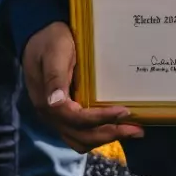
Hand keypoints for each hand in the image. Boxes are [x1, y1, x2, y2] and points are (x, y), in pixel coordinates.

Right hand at [23, 21, 143, 151]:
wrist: (39, 34)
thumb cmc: (50, 41)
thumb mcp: (54, 54)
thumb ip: (55, 78)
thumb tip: (55, 102)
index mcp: (48, 102)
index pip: (77, 120)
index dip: (101, 119)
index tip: (124, 112)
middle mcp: (51, 115)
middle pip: (81, 136)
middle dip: (110, 134)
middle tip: (137, 130)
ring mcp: (56, 117)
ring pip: (81, 140)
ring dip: (105, 138)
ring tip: (130, 131)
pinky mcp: (63, 115)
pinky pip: (80, 133)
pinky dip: (98, 133)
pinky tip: (114, 126)